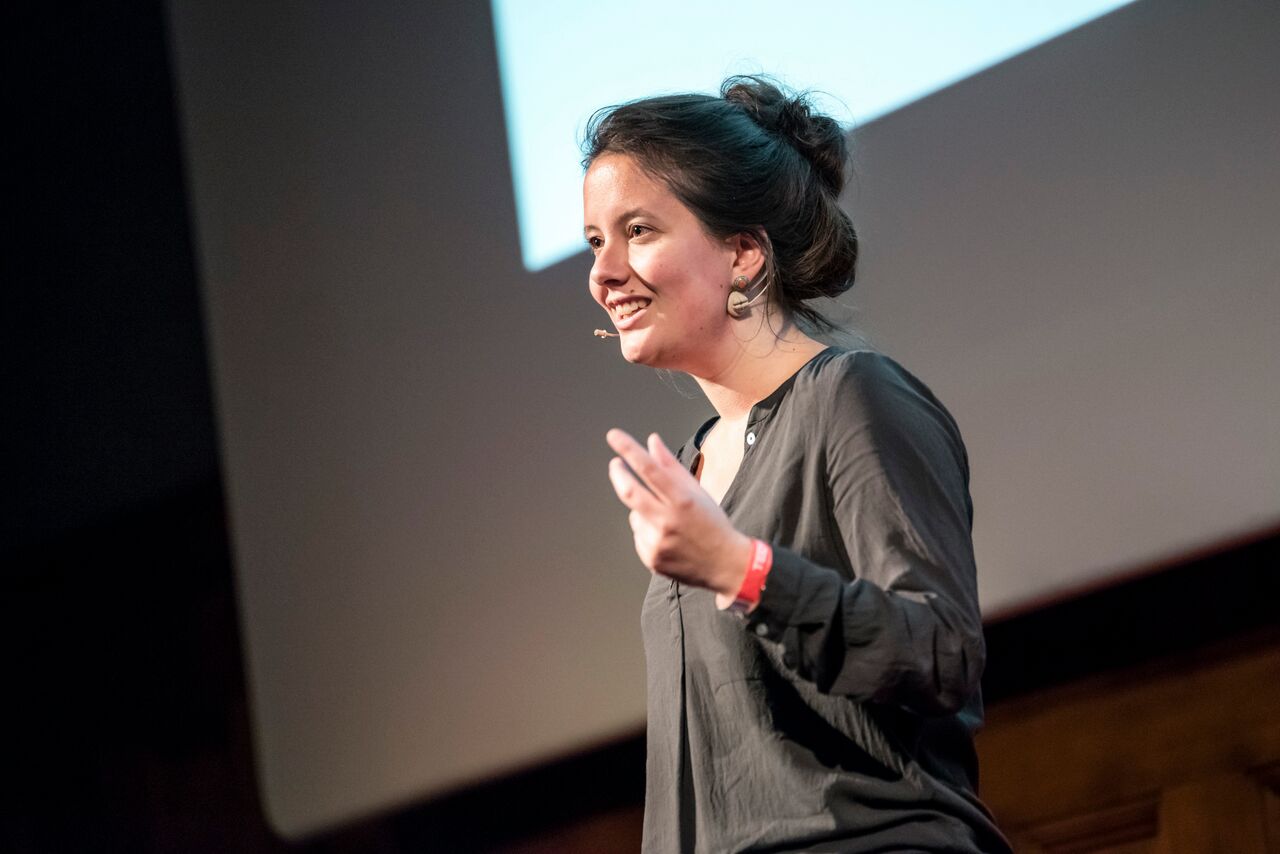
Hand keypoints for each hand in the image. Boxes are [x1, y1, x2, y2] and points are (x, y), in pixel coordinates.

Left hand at [606, 428, 751, 597]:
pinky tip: (668, 538)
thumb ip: (671, 466)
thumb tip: (651, 440)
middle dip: (618, 474)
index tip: (613, 435)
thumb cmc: (712, 523)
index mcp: (682, 500)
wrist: (725, 565)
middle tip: (616, 464)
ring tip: (668, 520)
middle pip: (629, 492)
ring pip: (634, 515)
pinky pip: (638, 535)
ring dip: (642, 510)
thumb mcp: (697, 491)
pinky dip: (647, 530)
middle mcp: (668, 521)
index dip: (629, 450)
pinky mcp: (651, 558)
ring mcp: (657, 542)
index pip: (649, 469)